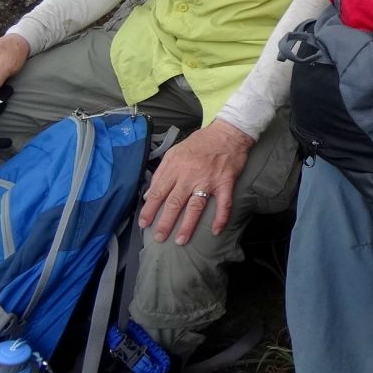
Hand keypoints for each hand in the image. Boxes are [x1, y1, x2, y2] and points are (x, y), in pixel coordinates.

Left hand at [139, 120, 255, 244]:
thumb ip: (161, 173)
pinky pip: (223, 202)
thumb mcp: (174, 152)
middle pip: (174, 202)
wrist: (228, 132)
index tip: (144, 223)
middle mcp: (190, 175)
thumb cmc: (199, 142)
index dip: (149, 209)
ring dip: (188, 225)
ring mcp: (209, 180)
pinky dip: (221, 217)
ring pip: (196, 206)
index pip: (158, 192)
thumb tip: (148, 194)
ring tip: (180, 240)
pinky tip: (216, 230)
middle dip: (165, 222)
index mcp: (175, 167)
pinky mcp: (225, 182)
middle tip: (159, 237)